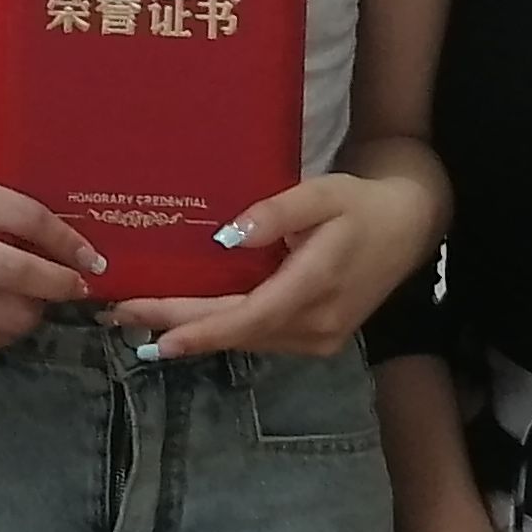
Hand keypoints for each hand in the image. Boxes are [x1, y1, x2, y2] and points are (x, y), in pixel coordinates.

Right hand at [0, 87, 91, 351]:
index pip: (21, 216)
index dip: (64, 237)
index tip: (90, 251)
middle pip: (18, 273)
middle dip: (60, 282)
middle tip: (82, 282)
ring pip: (7, 313)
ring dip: (37, 309)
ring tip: (48, 297)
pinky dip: (8, 330)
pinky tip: (14, 313)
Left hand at [107, 160, 436, 361]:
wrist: (411, 227)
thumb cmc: (362, 203)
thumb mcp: (323, 193)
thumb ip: (277, 213)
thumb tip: (227, 236)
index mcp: (316, 286)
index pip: (249, 317)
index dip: (202, 330)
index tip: (158, 338)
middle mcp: (316, 325)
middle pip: (237, 332)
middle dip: (177, 327)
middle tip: (120, 317)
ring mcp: (318, 337)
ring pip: (247, 338)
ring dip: (195, 330)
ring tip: (140, 318)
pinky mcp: (317, 337)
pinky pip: (261, 336)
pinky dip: (223, 328)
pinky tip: (188, 319)